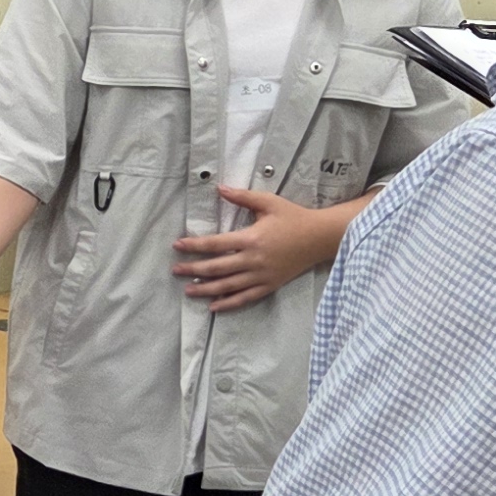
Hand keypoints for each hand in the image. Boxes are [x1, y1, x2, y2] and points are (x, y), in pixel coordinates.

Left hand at [172, 187, 330, 311]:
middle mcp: (253, 260)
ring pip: (228, 286)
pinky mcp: (269, 285)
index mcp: (251, 238)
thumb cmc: (293, 217)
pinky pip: (246, 298)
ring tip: (188, 291)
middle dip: (193, 270)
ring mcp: (261, 275)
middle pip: (217, 268)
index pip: (215, 244)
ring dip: (206, 290)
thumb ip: (242, 197)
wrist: (319, 238)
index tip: (178, 245)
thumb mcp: (268, 202)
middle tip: (176, 270)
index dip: (194, 246)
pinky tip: (214, 307)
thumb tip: (219, 188)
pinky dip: (229, 303)